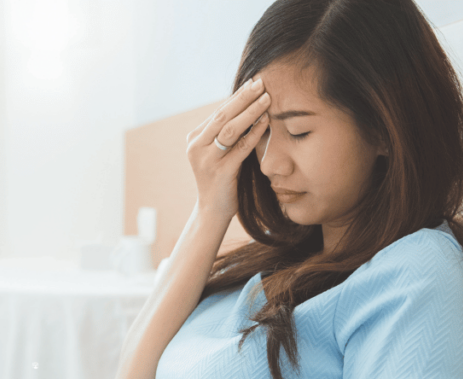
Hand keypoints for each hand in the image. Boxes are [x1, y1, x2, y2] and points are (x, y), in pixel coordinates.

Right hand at [185, 77, 270, 221]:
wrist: (212, 212)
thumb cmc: (221, 180)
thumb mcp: (217, 153)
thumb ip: (224, 134)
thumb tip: (246, 106)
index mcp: (194, 139)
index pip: (218, 112)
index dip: (236, 97)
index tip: (253, 82)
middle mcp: (196, 147)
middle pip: (222, 116)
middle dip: (243, 97)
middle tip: (261, 82)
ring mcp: (206, 160)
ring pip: (230, 129)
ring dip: (250, 111)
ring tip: (267, 97)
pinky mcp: (221, 172)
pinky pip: (240, 147)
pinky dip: (254, 133)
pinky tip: (267, 121)